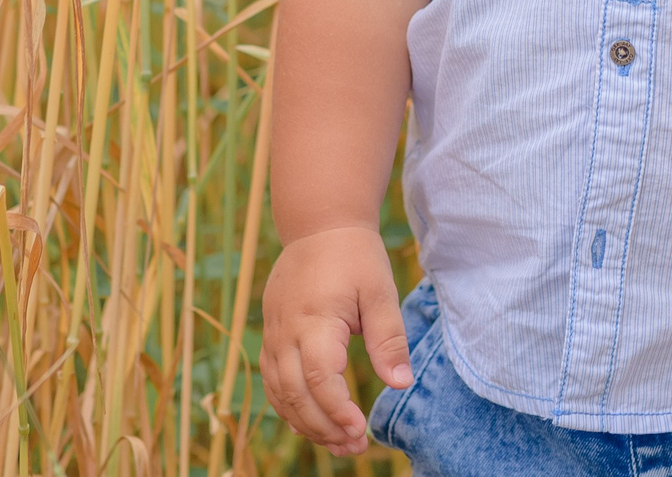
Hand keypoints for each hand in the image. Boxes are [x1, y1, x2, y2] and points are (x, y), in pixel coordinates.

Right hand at [260, 225, 412, 456]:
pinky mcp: (270, 334)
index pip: (318, 377)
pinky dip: (288, 406)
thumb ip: (389, 339)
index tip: (360, 429)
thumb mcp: (380, 292)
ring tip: (339, 443)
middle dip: (323, 427)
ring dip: (306, 423)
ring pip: (278, 392)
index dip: (336, 409)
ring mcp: (272, 333)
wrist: (319, 225)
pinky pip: (271, 380)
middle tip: (355, 447)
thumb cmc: (354, 257)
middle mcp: (285, 330)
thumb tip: (401, 384)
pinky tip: (310, 423)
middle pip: (294, 393)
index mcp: (314, 318)